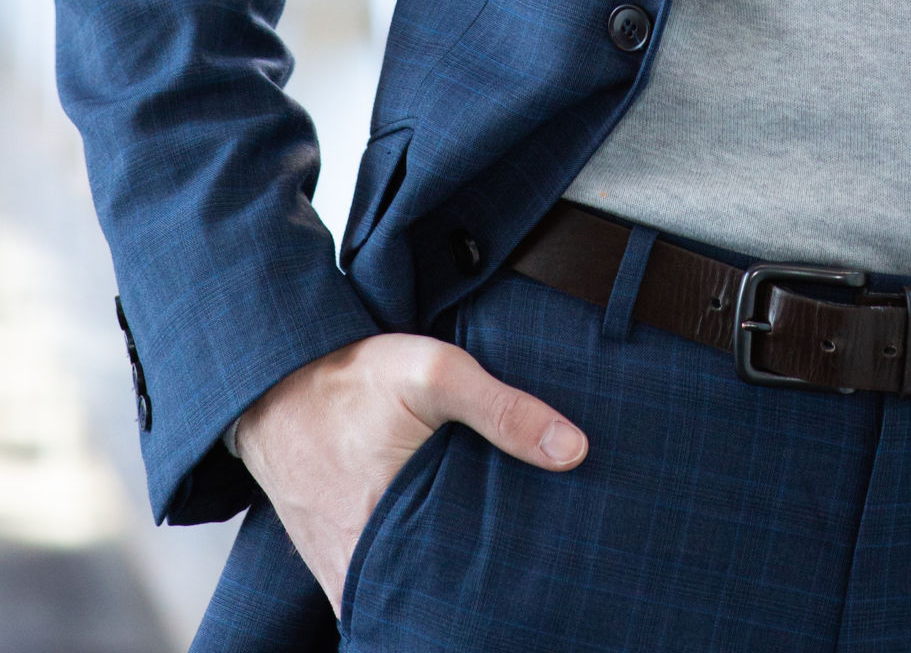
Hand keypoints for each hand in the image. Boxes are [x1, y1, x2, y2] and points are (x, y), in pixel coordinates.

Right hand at [232, 332, 586, 611]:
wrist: (270, 380)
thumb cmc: (351, 378)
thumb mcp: (434, 372)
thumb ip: (503, 410)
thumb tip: (574, 451)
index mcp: (387, 538)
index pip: (454, 600)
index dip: (493, 598)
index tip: (531, 590)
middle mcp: (360, 570)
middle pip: (431, 603)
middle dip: (470, 599)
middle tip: (518, 582)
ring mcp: (341, 571)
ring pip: (402, 598)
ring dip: (437, 589)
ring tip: (485, 573)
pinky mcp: (331, 560)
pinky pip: (375, 586)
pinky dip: (405, 577)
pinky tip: (439, 557)